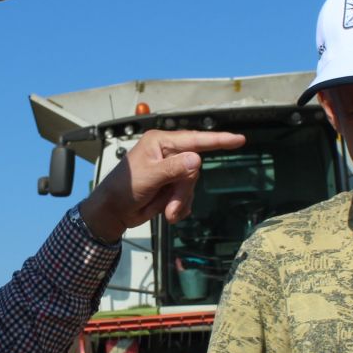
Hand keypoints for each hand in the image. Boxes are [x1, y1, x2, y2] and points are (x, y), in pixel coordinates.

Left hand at [77, 130, 246, 243]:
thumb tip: (198, 159)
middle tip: (170, 206)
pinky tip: (168, 213)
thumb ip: (174, 168)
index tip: (239, 139)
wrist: (113, 211)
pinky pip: (187, 196)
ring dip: (180, 201)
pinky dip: (180, 207)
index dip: (218, 140)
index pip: (194, 139)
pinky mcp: (171, 187)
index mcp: (161, 142)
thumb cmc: (124, 188)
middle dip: (184, 191)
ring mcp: (171, 171)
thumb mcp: (150, 176)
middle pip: (194, 169)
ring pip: (191, 185)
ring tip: (167, 212)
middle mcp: (168, 153)